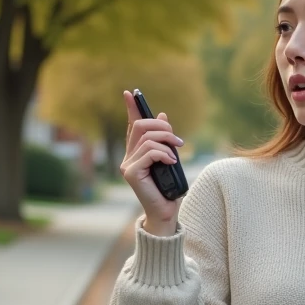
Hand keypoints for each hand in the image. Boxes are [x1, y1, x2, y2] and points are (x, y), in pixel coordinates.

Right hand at [120, 90, 183, 235]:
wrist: (167, 212)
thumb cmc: (169, 188)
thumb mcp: (169, 158)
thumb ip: (164, 140)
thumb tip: (162, 115)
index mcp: (136, 153)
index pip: (132, 126)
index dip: (131, 108)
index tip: (130, 93)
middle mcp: (128, 158)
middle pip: (140, 127)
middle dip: (162, 127)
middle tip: (177, 139)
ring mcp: (128, 165)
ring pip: (147, 139)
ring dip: (167, 141)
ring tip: (177, 152)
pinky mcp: (132, 173)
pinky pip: (149, 152)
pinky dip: (164, 154)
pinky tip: (171, 161)